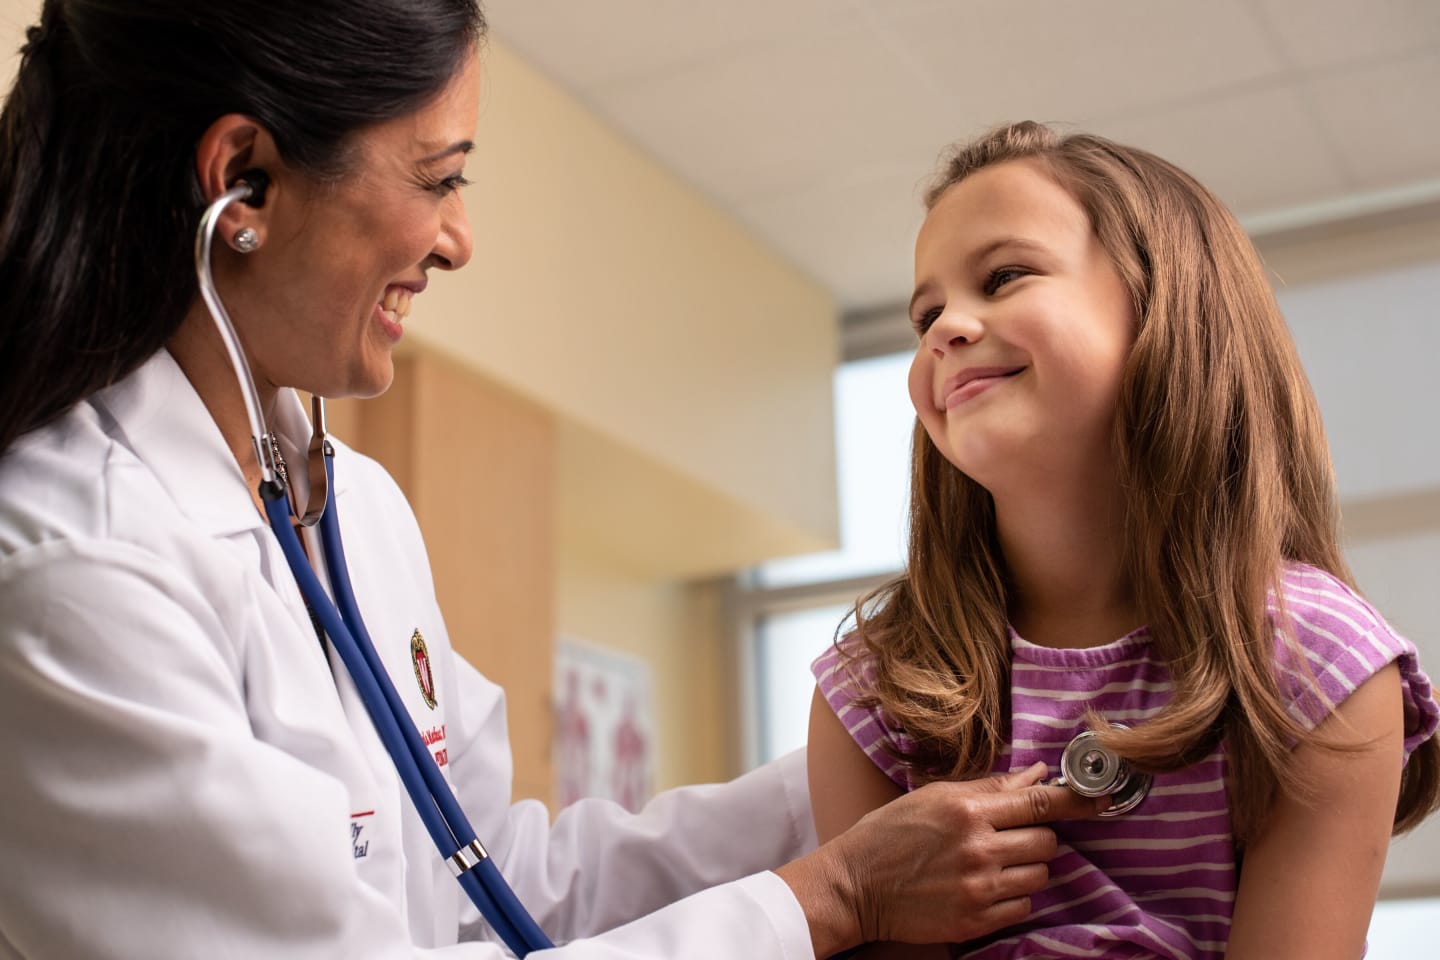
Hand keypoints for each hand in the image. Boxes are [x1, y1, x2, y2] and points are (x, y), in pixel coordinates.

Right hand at [778, 762, 1106, 955]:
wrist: (854, 885)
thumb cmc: (889, 833)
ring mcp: (978, 887)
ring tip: (995, 862)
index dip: (1076, 802)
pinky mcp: (975, 920)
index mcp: (967, 810)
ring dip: (1028, 867)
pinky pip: (1024, 906)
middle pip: (1047, 841)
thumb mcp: (934, 796)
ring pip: (1041, 875)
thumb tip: (1037, 774)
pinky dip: (1013, 896)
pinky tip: (985, 886)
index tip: (1097, 799)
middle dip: (1036, 836)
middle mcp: (978, 848)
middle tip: (1010, 836)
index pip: (1039, 803)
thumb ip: (989, 787)